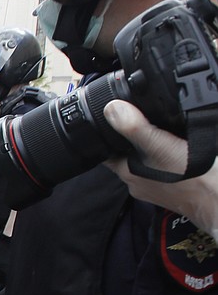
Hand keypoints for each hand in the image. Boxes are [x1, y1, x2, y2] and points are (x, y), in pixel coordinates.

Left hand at [103, 100, 217, 239]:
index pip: (104, 150)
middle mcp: (137, 180)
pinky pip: (163, 164)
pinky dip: (166, 153)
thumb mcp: (159, 146)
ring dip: (150, 143)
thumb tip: (111, 109)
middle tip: (139, 115)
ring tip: (160, 127)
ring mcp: (155, 185)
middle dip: (129, 135)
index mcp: (126, 171)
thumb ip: (134, 128)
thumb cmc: (190, 175)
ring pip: (145, 158)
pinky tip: (177, 143)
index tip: (108, 116)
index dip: (104, 133)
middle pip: (124, 152)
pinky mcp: (172, 186)